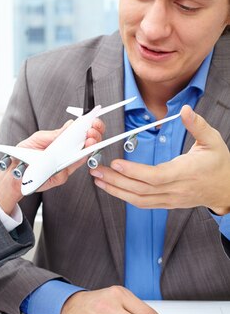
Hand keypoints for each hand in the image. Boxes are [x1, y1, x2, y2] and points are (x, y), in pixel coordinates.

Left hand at [0, 118, 104, 213]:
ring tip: (89, 140)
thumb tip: (71, 125)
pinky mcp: (59, 177)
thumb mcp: (38, 138)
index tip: (95, 122)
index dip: (93, 128)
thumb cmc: (25, 154)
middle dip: (95, 136)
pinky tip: (73, 154)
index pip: (84, 135)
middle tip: (93, 131)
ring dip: (87, 148)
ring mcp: (65, 166)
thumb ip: (54, 134)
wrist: (13, 170)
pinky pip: (67, 171)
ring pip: (81, 159)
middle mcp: (68, 155)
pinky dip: (71, 162)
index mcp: (65, 143)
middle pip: (88, 146)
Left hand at [91, 105, 229, 214]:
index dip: (134, 171)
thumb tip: (186, 110)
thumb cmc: (219, 164)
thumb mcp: (213, 140)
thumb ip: (197, 125)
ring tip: (98, 178)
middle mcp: (175, 189)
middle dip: (115, 180)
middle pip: (140, 189)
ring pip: (138, 199)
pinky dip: (124, 196)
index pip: (155, 176)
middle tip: (96, 169)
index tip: (116, 162)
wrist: (227, 189)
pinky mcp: (165, 203)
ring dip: (115, 190)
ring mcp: (169, 199)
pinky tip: (111, 187)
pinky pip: (142, 203)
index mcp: (185, 173)